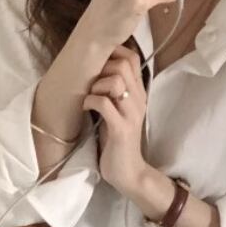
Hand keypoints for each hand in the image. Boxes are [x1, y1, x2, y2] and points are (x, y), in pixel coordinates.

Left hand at [82, 45, 149, 195]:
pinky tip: (86, 109)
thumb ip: (113, 92)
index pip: (133, 58)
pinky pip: (104, 103)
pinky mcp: (121, 129)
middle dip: (101, 68)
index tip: (98, 66)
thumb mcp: (118, 112)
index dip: (113, 53)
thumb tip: (94, 69)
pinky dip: (90, 101)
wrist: (129, 173)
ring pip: (115, 81)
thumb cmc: (117, 142)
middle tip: (92, 84)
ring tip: (90, 97)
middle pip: (123, 64)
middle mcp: (139, 100)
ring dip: (96, 85)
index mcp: (139, 94)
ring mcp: (131, 114)